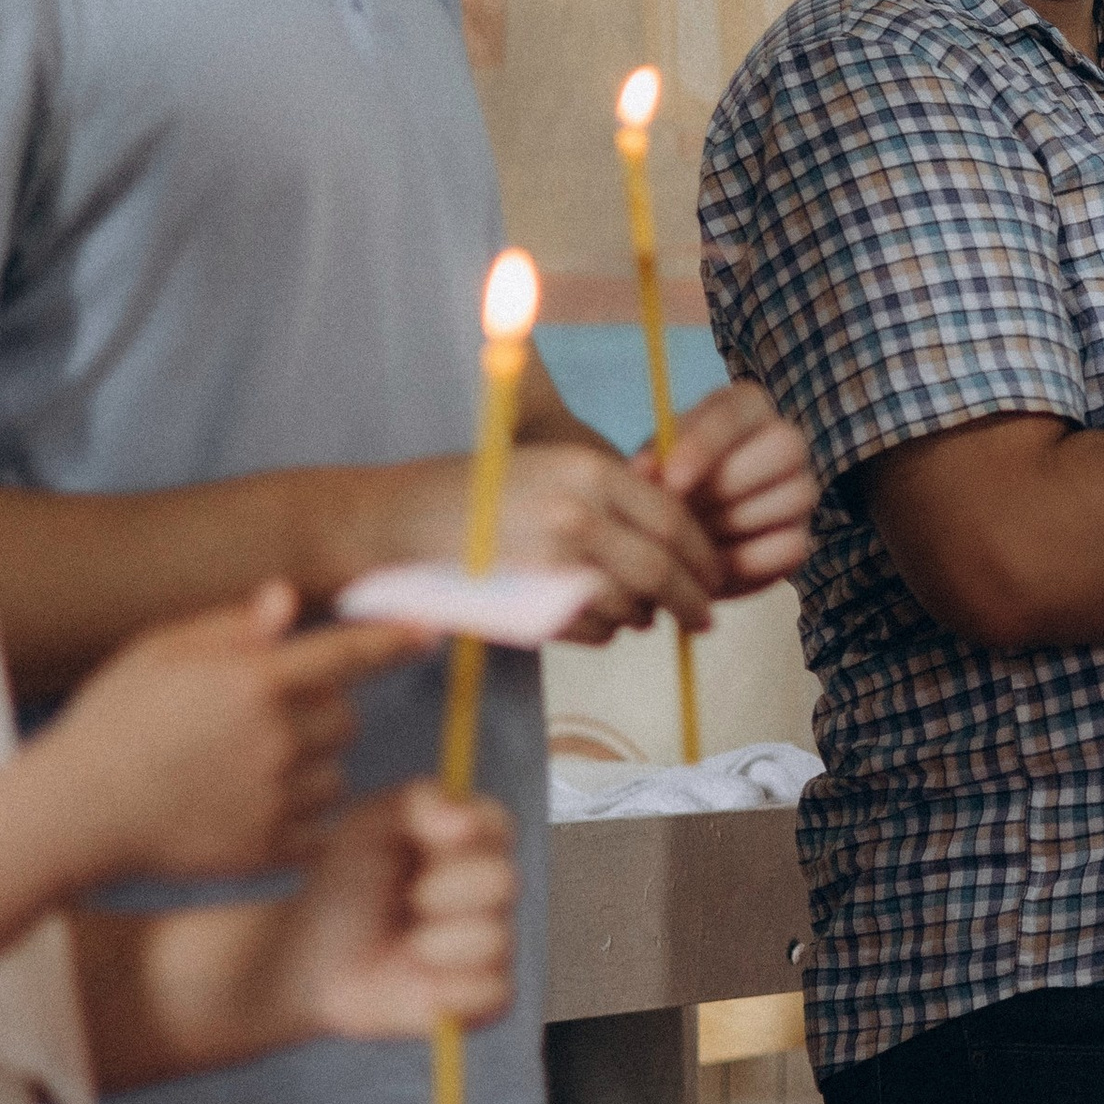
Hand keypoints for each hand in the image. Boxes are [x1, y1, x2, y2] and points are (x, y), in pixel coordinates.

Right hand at [44, 583, 426, 879]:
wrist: (71, 816)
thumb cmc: (112, 723)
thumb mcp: (160, 654)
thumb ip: (232, 628)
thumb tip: (289, 601)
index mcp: (255, 681)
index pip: (350, 654)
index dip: (395, 641)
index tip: (431, 633)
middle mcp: (277, 737)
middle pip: (345, 720)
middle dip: (317, 716)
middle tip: (259, 723)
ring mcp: (277, 797)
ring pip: (335, 774)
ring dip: (306, 769)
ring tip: (239, 772)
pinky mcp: (271, 848)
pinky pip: (319, 825)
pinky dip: (296, 818)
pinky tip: (244, 808)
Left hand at [277, 783, 516, 1039]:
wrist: (310, 958)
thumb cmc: (344, 884)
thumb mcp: (368, 825)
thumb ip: (419, 800)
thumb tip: (463, 815)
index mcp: (473, 839)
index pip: (499, 826)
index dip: (463, 835)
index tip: (425, 841)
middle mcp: (493, 889)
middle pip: (504, 880)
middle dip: (447, 890)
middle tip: (409, 898)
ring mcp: (493, 941)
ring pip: (495, 939)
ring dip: (438, 943)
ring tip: (407, 945)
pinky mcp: (486, 994)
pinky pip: (491, 992)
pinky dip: (448, 989)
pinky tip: (419, 980)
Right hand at [385, 445, 727, 642]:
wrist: (390, 523)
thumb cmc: (473, 493)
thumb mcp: (548, 469)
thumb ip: (610, 495)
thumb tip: (679, 531)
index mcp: (587, 470)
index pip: (673, 518)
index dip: (703, 554)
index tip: (714, 575)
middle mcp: (576, 514)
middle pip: (663, 569)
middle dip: (693, 599)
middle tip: (703, 618)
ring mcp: (551, 565)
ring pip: (632, 607)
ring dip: (643, 619)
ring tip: (639, 617)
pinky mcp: (528, 609)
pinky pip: (592, 632)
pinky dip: (604, 634)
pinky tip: (594, 623)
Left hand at [647, 382, 816, 598]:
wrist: (678, 542)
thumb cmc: (668, 488)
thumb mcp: (653, 466)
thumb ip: (652, 462)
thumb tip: (646, 472)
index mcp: (748, 409)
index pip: (742, 408)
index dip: (707, 443)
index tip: (672, 480)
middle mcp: (786, 443)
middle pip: (785, 447)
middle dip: (727, 484)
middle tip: (681, 512)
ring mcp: (800, 491)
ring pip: (793, 496)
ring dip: (734, 522)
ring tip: (690, 536)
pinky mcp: (800, 538)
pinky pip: (790, 546)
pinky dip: (746, 559)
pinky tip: (710, 563)